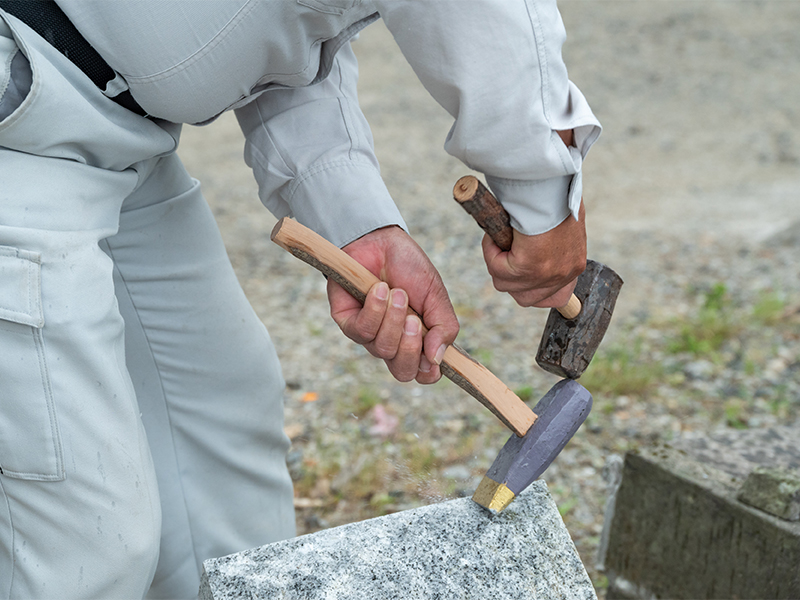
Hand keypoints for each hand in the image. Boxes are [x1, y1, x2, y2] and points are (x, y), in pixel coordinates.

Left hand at [327, 226, 458, 383]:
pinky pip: (362, 332)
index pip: (422, 374)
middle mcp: (392, 342)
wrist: (380, 240)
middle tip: (414, 320)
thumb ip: (444, 327)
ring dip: (392, 319)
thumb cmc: (409, 267)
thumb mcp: (436, 295)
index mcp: (416, 340)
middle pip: (402, 371)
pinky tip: (378, 289)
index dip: (428, 372)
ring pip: (383, 349)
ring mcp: (369, 335)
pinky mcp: (347, 322)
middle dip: (410, 348)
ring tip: (397, 292)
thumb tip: (438, 359)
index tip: (433, 356)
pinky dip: (374, 310)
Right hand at [482, 200, 586, 307]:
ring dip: (497, 262)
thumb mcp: (559, 224)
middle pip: (526, 298)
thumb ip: (551, 243)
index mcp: (574, 265)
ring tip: (501, 239)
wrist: (551, 185)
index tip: (524, 274)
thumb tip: (529, 247)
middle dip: (511, 279)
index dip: (534, 288)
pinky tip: (495, 235)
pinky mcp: (528, 267)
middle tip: (506, 253)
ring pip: (505, 285)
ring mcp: (547, 274)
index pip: (555, 297)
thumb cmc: (554, 196)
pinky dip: (490, 251)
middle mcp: (564, 275)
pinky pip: (497, 269)